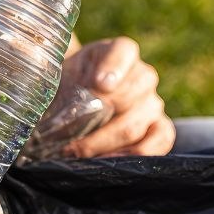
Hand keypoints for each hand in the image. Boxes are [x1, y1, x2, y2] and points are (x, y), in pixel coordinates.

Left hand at [57, 37, 174, 157]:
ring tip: (81, 155)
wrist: (78, 94)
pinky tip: (109, 162)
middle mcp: (143, 75)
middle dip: (97, 123)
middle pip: (129, 98)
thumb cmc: (69, 80)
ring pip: (136, 126)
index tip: (99, 86)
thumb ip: (53, 71)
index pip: (122, 53)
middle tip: (70, 142)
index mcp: (120, 51)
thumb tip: (53, 83)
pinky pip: (160, 140)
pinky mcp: (160, 126)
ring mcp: (153, 102)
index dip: (113, 69)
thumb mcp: (60, 69)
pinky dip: (134, 155)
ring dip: (105, 144)